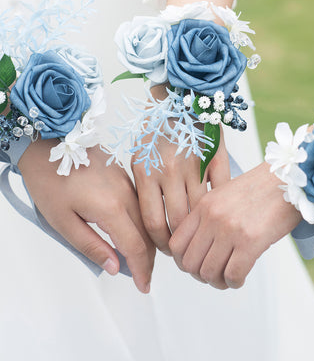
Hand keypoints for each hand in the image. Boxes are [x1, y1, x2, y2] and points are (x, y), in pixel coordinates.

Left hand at [19, 140, 154, 292]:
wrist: (48, 144)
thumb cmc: (50, 181)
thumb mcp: (63, 222)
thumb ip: (91, 246)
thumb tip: (115, 266)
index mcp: (111, 207)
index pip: (136, 247)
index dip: (142, 270)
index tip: (143, 286)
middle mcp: (125, 193)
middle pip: (147, 233)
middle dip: (148, 259)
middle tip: (142, 277)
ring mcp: (127, 181)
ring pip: (145, 217)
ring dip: (146, 240)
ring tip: (139, 260)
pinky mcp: (124, 174)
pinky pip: (139, 203)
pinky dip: (141, 222)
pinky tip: (133, 232)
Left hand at [133, 85, 230, 254]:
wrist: (176, 95)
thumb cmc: (154, 129)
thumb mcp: (139, 158)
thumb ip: (145, 190)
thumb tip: (152, 227)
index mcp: (147, 171)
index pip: (153, 221)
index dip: (158, 242)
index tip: (163, 249)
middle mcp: (170, 170)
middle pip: (178, 221)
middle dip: (180, 241)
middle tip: (182, 250)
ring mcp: (194, 163)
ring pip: (200, 211)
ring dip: (200, 229)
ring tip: (199, 237)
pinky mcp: (215, 156)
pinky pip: (220, 190)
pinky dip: (219, 206)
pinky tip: (216, 216)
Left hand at [169, 162, 301, 289]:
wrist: (288, 179)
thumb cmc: (259, 190)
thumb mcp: (224, 195)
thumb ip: (208, 218)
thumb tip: (198, 250)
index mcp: (204, 205)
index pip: (176, 244)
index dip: (183, 261)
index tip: (197, 264)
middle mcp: (213, 216)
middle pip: (190, 263)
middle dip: (200, 275)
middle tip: (215, 275)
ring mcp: (230, 229)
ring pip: (209, 273)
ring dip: (218, 282)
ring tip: (229, 277)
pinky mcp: (250, 241)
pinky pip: (232, 275)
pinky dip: (235, 282)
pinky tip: (241, 276)